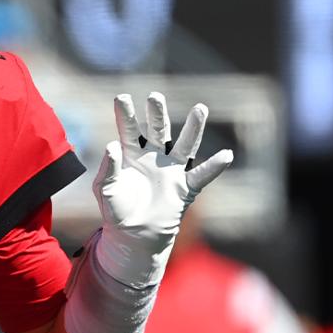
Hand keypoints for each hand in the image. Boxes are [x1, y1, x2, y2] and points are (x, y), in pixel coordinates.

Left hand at [92, 92, 232, 288]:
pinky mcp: (184, 188)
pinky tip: (226, 155)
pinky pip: (201, 176)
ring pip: (184, 145)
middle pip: (158, 130)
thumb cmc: (117, 209)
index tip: (121, 97)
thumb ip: (108, 168)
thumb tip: (112, 146)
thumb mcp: (105, 189)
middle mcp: (154, 157)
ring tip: (200, 109)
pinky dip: (214, 167)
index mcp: (132, 155)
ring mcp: (171, 171)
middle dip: (157, 114)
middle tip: (155, 96)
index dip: (126, 114)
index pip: (129, 130)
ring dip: (193, 128)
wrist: (133, 235)